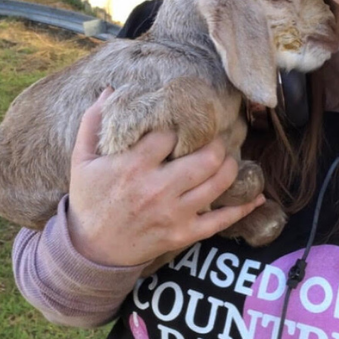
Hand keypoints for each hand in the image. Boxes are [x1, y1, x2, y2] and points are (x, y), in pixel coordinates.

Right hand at [65, 90, 265, 266]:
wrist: (92, 249)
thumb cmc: (89, 200)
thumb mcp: (81, 159)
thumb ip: (93, 121)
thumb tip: (111, 89)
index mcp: (133, 165)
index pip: (171, 133)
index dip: (179, 125)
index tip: (182, 123)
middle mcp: (158, 188)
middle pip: (206, 157)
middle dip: (217, 143)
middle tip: (216, 138)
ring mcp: (174, 213)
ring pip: (219, 183)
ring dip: (231, 166)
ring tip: (228, 158)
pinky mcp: (184, 234)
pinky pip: (222, 221)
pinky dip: (243, 208)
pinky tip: (256, 197)